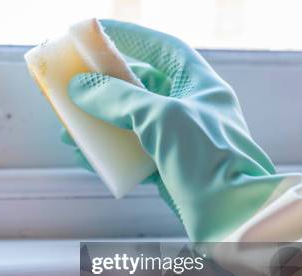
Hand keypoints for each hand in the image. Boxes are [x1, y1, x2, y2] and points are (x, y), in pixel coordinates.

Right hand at [66, 20, 280, 240]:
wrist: (231, 217)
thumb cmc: (207, 159)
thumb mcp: (161, 118)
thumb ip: (119, 99)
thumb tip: (80, 87)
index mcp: (199, 85)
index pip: (162, 48)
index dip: (130, 37)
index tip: (97, 33)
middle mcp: (191, 108)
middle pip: (141, 86)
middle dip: (104, 88)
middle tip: (74, 86)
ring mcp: (180, 140)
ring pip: (132, 123)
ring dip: (100, 124)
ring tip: (70, 129)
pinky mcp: (170, 168)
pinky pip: (133, 153)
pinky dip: (108, 154)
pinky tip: (86, 157)